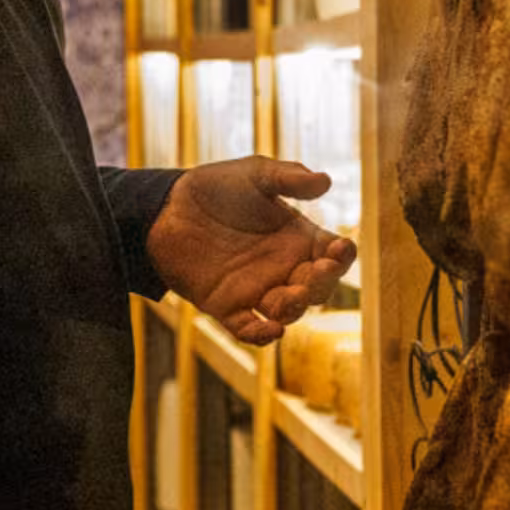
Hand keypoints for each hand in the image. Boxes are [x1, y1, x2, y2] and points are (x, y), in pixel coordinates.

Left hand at [146, 156, 357, 346]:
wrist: (167, 206)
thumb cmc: (217, 187)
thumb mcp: (255, 174)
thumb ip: (288, 177)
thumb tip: (326, 181)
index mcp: (297, 238)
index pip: (333, 255)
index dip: (342, 256)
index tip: (338, 249)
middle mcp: (283, 267)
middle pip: (318, 288)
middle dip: (322, 284)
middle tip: (317, 271)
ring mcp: (256, 289)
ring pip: (289, 311)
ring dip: (295, 308)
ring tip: (289, 297)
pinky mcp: (226, 306)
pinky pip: (249, 329)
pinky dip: (261, 336)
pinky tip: (271, 330)